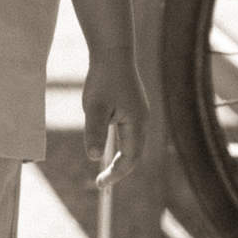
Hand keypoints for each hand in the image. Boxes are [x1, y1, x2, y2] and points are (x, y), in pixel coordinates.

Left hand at [83, 49, 148, 188]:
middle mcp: (143, 121)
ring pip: (133, 145)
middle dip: (119, 171)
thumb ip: (95, 132)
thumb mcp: (94, 107)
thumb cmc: (103, 79)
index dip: (116, 174)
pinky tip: (109, 151)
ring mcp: (139, 114)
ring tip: (106, 174)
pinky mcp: (133, 108)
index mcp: (137, 123)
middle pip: (134, 155)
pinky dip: (121, 148)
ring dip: (121, 161)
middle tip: (101, 185)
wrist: (113, 52)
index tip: (100, 184)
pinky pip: (129, 135)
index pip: (130, 158)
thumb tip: (94, 157)